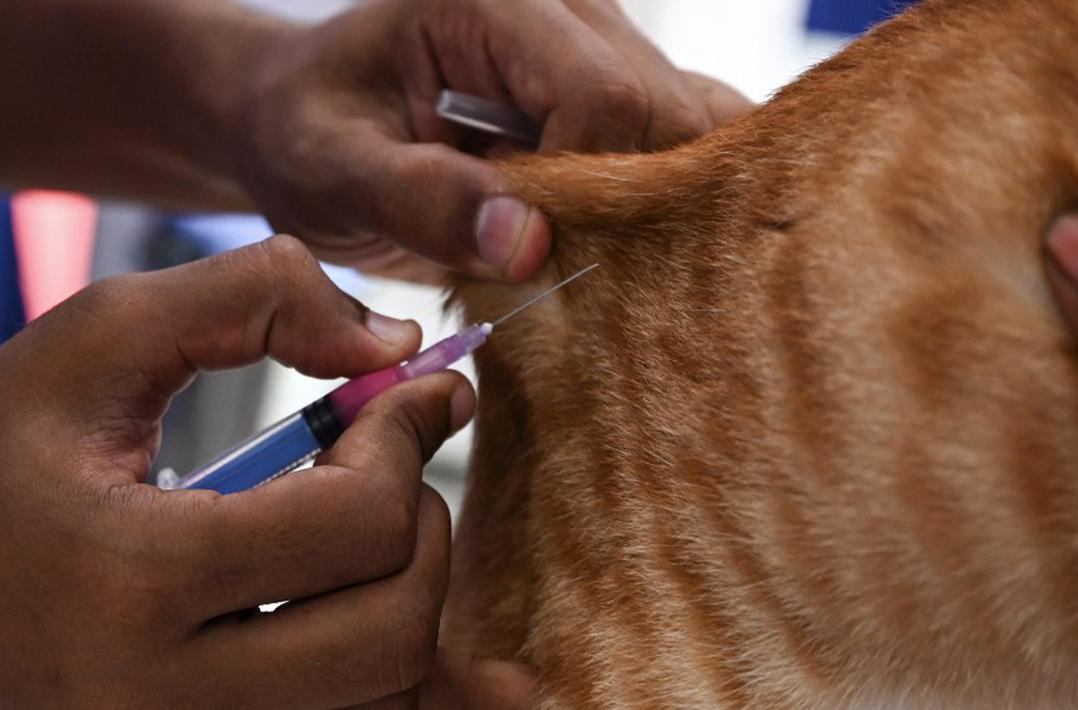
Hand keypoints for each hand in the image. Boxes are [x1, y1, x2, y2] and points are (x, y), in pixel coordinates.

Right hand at [0, 236, 484, 707]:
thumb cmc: (0, 458)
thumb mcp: (99, 342)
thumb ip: (254, 298)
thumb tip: (401, 345)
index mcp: (131, 580)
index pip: (363, 522)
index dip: (407, 438)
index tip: (416, 396)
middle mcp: (160, 698)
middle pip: (395, 631)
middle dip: (420, 529)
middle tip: (381, 471)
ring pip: (387, 695)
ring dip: (404, 597)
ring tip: (346, 532)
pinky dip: (379, 667)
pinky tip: (345, 600)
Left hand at [233, 0, 752, 283]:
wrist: (303, 116)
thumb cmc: (306, 130)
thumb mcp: (330, 168)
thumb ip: (419, 199)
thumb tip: (526, 245)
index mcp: (495, 5)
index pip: (603, 96)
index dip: (588, 194)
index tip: (530, 254)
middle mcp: (568, 12)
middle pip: (669, 115)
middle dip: (632, 209)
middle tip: (564, 267)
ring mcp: (602, 48)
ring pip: (696, 132)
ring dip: (656, 212)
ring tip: (590, 257)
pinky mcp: (613, 91)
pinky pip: (684, 144)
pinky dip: (664, 206)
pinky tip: (617, 245)